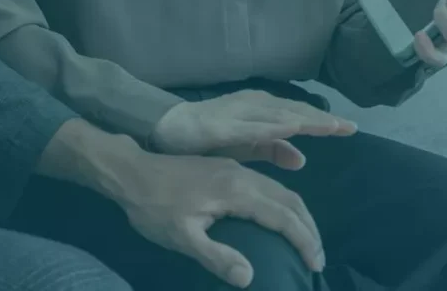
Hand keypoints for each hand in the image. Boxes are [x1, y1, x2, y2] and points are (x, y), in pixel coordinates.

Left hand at [114, 152, 324, 287]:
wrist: (129, 171)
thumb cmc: (152, 207)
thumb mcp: (181, 237)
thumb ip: (216, 257)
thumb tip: (250, 278)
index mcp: (236, 190)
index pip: (284, 216)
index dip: (304, 241)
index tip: (315, 265)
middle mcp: (242, 175)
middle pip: (290, 199)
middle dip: (309, 228)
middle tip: (318, 258)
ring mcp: (233, 169)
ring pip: (279, 189)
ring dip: (297, 215)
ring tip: (305, 242)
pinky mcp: (224, 168)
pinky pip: (265, 185)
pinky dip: (282, 204)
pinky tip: (276, 219)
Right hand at [151, 90, 356, 168]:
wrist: (166, 130)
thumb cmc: (207, 137)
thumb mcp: (246, 146)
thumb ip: (273, 150)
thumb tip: (302, 159)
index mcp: (261, 112)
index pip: (300, 116)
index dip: (325, 122)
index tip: (352, 129)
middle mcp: (253, 106)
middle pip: (295, 111)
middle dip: (322, 119)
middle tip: (350, 127)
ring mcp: (237, 113)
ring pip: (278, 115)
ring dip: (304, 119)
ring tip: (330, 126)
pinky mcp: (220, 124)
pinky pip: (250, 126)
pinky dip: (272, 126)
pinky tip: (291, 128)